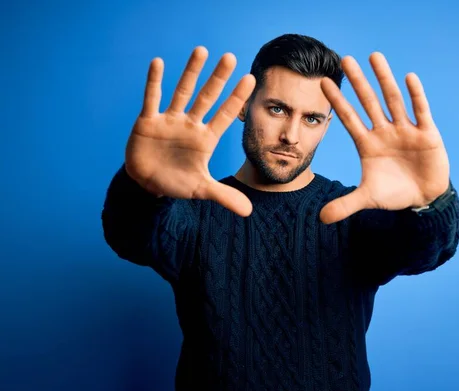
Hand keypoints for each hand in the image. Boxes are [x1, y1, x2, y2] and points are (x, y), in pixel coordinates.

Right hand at [125, 46, 255, 216]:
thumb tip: (249, 212)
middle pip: (207, 97)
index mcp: (205, 139)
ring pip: (182, 92)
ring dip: (191, 72)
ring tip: (202, 50)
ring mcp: (170, 120)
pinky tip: (159, 62)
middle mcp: (190, 125)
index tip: (251, 79)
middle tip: (231, 57)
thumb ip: (224, 196)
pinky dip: (154, 82)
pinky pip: (152, 98)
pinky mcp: (148, 121)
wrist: (146, 184)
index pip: (225, 115)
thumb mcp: (200, 190)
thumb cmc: (175, 182)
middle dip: (219, 79)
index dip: (237, 98)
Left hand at [319, 52, 449, 223]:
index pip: (348, 118)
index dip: (337, 101)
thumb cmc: (394, 193)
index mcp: (367, 144)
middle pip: (368, 102)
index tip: (322, 83)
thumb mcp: (368, 198)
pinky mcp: (426, 134)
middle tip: (345, 59)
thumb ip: (345, 205)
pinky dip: (415, 96)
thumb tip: (320, 219)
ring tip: (374, 56)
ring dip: (384, 79)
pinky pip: (420, 111)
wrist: (424, 198)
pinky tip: (409, 77)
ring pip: (393, 100)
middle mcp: (384, 132)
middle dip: (358, 82)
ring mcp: (405, 130)